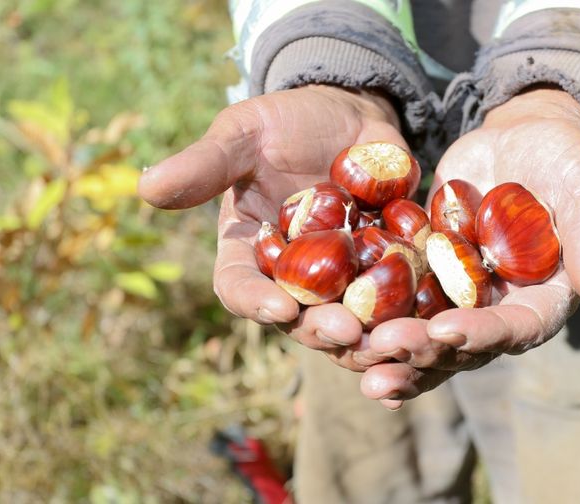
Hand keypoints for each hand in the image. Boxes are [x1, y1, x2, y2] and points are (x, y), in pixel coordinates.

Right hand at [138, 85, 409, 370]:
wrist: (348, 114)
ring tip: (394, 341)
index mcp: (249, 253)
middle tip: (346, 332)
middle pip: (301, 319)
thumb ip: (206, 165)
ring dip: (372, 338)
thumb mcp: (244, 134)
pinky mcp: (387, 270)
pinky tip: (434, 330)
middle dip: (321, 329)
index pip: (240, 288)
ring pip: (354, 322)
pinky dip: (414, 317)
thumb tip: (145, 187)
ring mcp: (343, 280)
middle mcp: (293, 278)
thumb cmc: (285, 122)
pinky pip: (401, 302)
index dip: (255, 302)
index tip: (276, 307)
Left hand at [358, 88, 579, 407]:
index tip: (446, 331)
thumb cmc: (569, 160)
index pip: (513, 329)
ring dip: (388, 349)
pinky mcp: (426, 272)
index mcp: (542, 301)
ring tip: (351, 355)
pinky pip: (397, 299)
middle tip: (380, 354)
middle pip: (460, 345)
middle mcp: (498, 309)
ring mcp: (459, 294)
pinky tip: (333, 323)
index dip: (480, 334)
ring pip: (422, 334)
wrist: (526, 135)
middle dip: (420, 352)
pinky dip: (369, 312)